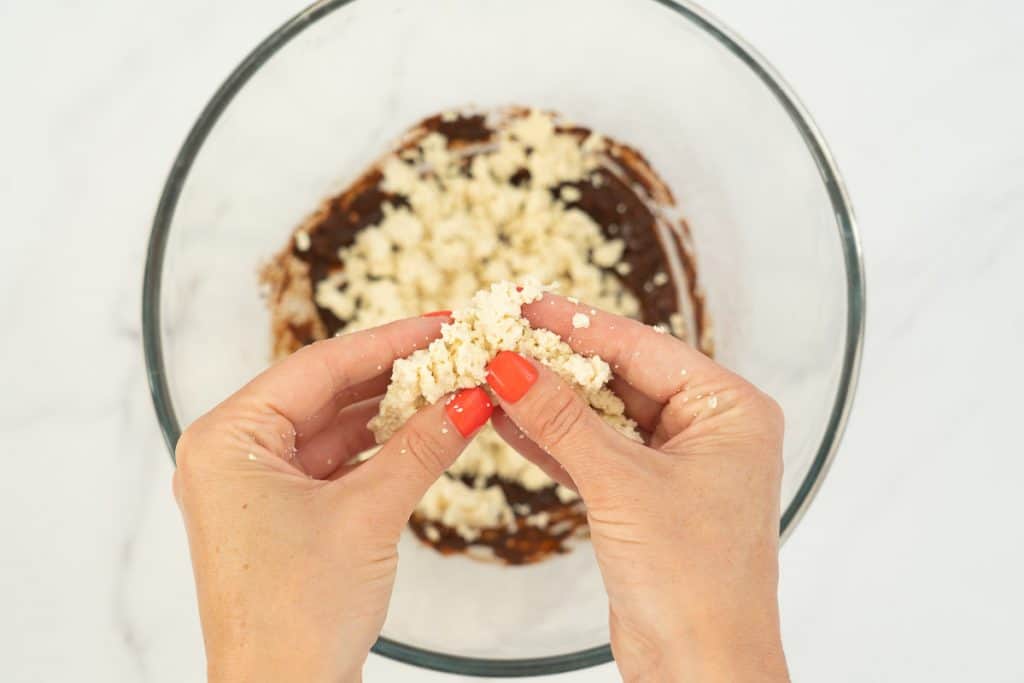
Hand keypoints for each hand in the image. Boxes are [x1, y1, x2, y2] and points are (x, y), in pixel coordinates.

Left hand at [172, 316, 491, 682]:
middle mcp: (232, 454)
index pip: (317, 367)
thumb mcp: (369, 514)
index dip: (386, 342)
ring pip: (331, 427)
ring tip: (449, 384)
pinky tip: (422, 429)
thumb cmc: (298, 614)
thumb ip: (423, 446)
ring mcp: (254, 486)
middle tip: (453, 350)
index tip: (440, 322)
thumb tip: (473, 397)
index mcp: (227, 439)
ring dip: (388, 410)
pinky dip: (377, 447)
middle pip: (323, 393)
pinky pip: (333, 462)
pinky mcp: (279, 514)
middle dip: (391, 374)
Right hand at [487, 295, 788, 681]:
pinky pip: (592, 454)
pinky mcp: (644, 499)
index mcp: (730, 410)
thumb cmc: (694, 582)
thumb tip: (510, 365)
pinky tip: (506, 418)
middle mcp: (708, 430)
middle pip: (620, 376)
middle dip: (557, 360)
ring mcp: (675, 465)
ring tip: (491, 367)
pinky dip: (552, 440)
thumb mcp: (621, 485)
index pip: (644, 347)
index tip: (525, 302)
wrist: (701, 673)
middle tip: (499, 332)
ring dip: (548, 399)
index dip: (579, 324)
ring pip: (601, 415)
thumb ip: (563, 421)